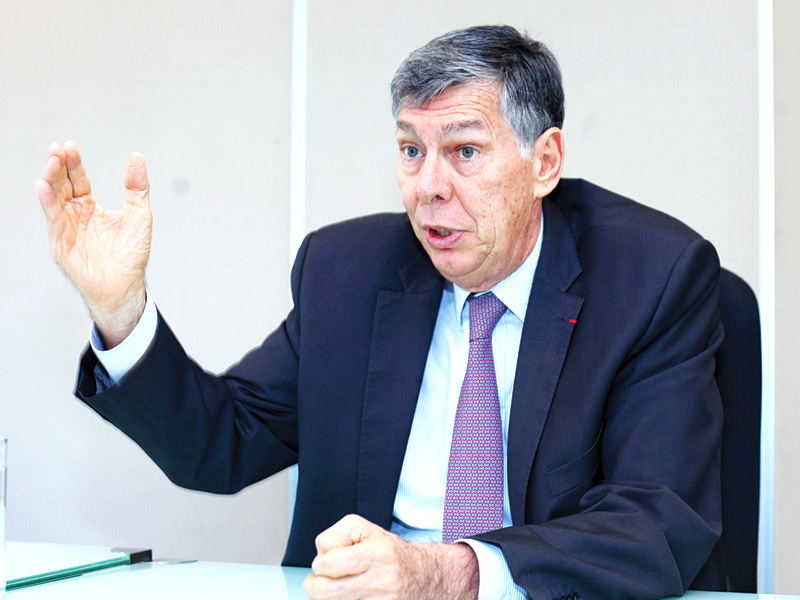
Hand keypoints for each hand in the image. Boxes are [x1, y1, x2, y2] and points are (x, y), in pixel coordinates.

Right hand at [36, 141, 151, 346]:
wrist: (127, 286)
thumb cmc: (131, 254)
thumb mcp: (139, 213)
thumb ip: (137, 186)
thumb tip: (137, 157)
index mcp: (89, 209)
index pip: (78, 181)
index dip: (73, 164)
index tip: (69, 146)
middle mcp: (74, 217)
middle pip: (62, 186)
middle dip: (58, 167)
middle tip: (57, 148)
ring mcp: (66, 230)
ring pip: (54, 200)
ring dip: (51, 180)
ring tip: (52, 162)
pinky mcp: (62, 245)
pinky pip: (53, 221)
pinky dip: (48, 203)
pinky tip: (44, 186)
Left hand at [303, 514, 478, 599]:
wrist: (422, 576)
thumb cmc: (388, 552)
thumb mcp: (363, 529)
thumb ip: (334, 539)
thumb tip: (320, 561)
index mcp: (377, 553)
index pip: (330, 563)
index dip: (321, 563)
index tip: (326, 562)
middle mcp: (382, 580)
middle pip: (325, 592)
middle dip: (315, 586)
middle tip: (321, 580)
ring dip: (327, 597)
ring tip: (337, 588)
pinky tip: (349, 596)